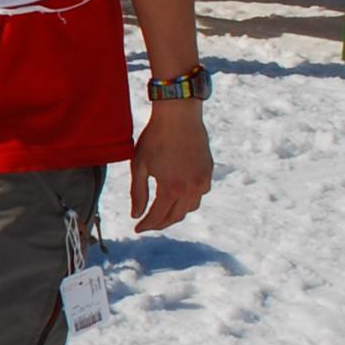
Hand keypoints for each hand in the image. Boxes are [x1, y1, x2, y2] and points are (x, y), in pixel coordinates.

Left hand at [130, 102, 211, 231]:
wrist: (179, 116)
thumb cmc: (155, 138)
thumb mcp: (139, 165)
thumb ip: (138, 193)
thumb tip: (135, 215)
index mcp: (171, 189)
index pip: (158, 217)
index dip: (146, 225)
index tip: (137, 228)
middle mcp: (191, 189)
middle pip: (175, 216)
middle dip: (160, 223)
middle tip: (148, 224)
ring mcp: (202, 180)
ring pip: (190, 207)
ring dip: (176, 213)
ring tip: (163, 212)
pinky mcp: (208, 171)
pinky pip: (200, 194)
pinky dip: (189, 200)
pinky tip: (179, 196)